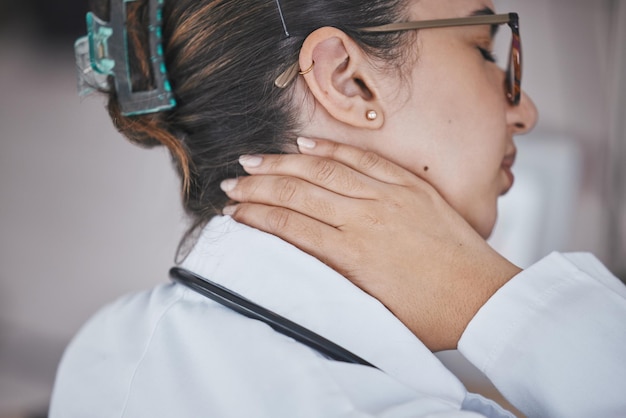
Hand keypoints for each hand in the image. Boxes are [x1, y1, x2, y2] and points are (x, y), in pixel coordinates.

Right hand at [220, 138, 520, 350]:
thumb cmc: (430, 315)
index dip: (256, 215)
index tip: (234, 212)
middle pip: (297, 192)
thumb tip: (297, 261)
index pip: (289, 225)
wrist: (483, 298)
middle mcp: (365, 219)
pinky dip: (330, 148)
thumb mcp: (370, 310)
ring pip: (323, 169)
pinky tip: (305, 143)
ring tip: (254, 158)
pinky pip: (362, 158)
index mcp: (352, 255)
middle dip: (258, 185)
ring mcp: (388, 196)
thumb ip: (332, 282)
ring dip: (283, 162)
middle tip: (231, 182)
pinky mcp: (409, 185)